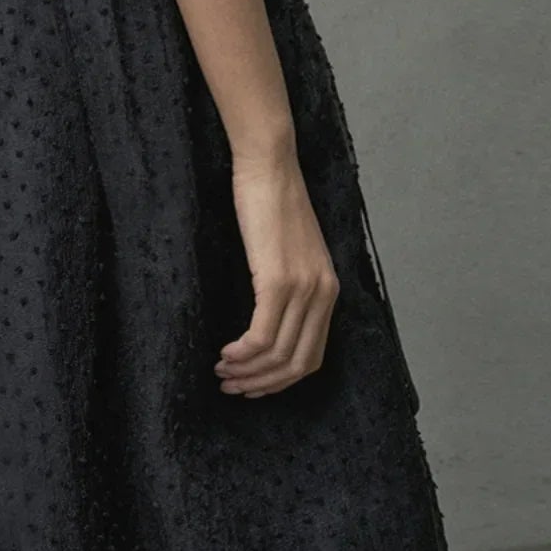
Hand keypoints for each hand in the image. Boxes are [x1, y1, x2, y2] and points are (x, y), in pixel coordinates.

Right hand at [214, 148, 339, 397]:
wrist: (269, 164)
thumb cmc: (272, 200)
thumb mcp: (293, 249)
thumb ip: (292, 283)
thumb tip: (272, 318)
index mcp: (328, 290)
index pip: (312, 356)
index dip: (281, 379)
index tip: (253, 383)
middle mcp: (322, 294)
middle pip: (296, 364)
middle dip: (262, 383)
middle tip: (232, 385)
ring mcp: (302, 288)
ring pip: (278, 355)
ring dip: (247, 371)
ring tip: (222, 371)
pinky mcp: (277, 280)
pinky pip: (262, 334)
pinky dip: (243, 353)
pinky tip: (226, 352)